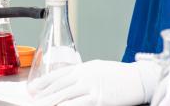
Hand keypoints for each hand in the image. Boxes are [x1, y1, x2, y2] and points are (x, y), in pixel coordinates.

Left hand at [29, 59, 161, 105]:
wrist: (139, 79)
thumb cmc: (120, 75)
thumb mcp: (99, 69)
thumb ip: (83, 75)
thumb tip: (67, 83)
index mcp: (85, 67)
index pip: (59, 74)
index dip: (44, 83)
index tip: (32, 90)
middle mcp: (85, 75)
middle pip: (58, 87)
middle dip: (42, 96)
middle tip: (30, 102)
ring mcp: (91, 87)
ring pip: (64, 97)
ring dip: (50, 103)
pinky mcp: (98, 100)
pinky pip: (77, 105)